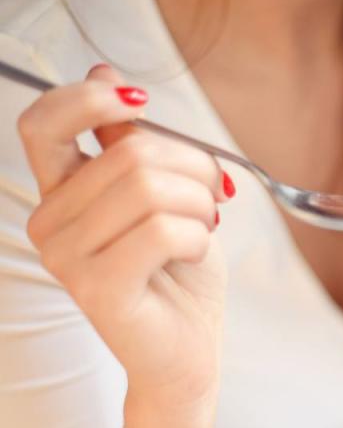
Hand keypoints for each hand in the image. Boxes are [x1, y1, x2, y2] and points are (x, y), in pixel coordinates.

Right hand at [18, 64, 231, 404]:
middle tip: (215, 196)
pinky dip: (199, 236)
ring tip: (206, 227)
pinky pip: (163, 230)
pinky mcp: (97, 288)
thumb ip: (134, 144)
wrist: (187, 352)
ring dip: (200, 203)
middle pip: (129, 151)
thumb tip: (106, 75)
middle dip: (194, 166)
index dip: (89, 99)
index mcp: (60, 194)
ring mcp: (66, 258)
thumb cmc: (178, 273)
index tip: (140, 104)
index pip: (42, 124)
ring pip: (150, 187)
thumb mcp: (165, 195)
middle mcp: (49, 223)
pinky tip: (197, 254)